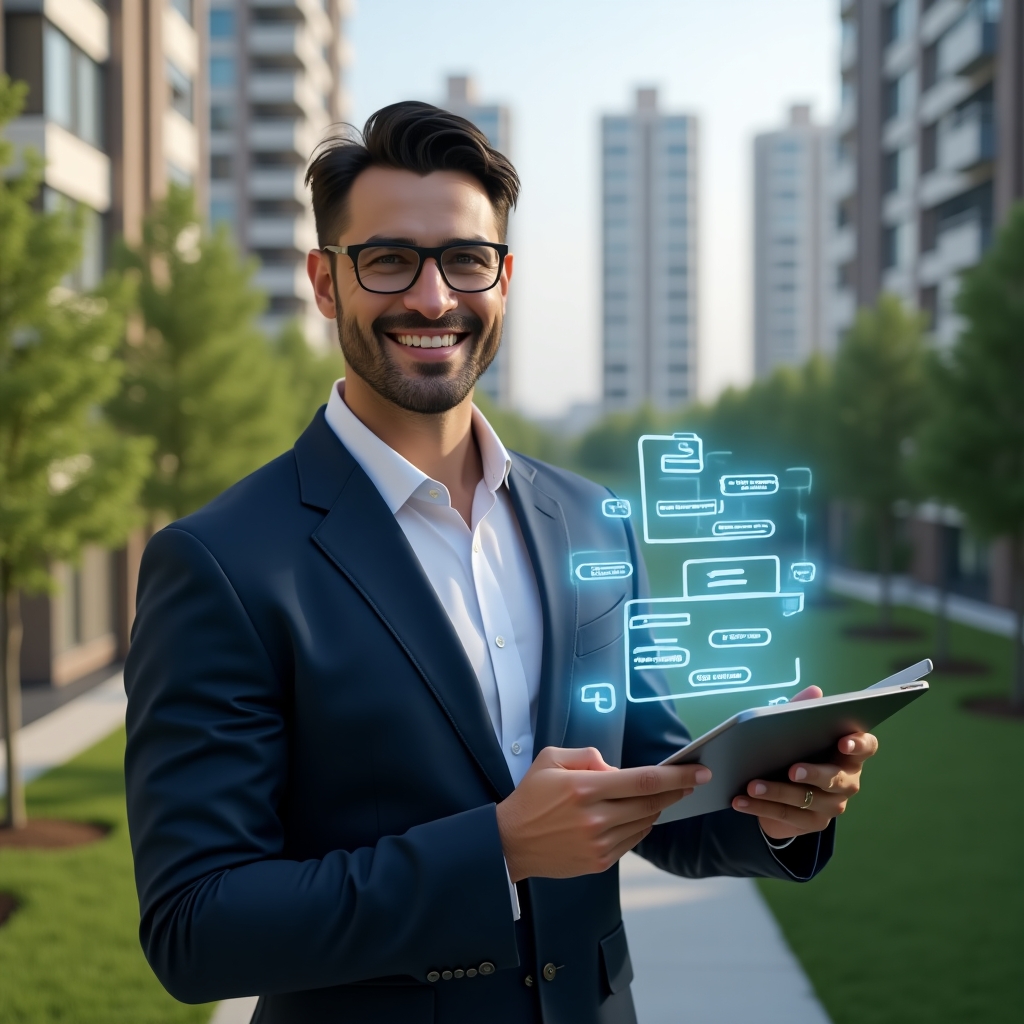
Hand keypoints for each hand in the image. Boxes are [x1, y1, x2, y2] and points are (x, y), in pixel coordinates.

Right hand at [496, 746, 710, 881]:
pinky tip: (634, 816)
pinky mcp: (599, 861)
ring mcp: (599, 843)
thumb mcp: (550, 759)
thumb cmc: (530, 798)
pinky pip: (633, 840)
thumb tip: (617, 768)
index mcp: (585, 788)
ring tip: (655, 797)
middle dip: (677, 791)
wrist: (510, 843)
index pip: (644, 780)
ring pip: (645, 823)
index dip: (677, 776)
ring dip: (656, 808)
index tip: (699, 771)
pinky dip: (640, 826)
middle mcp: (596, 817)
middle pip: (652, 803)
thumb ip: (587, 755)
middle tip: (693, 781)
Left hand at [730, 685, 879, 840]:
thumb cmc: (797, 750)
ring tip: (752, 786)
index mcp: (849, 754)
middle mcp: (847, 781)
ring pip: (807, 800)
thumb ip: (804, 710)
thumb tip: (814, 691)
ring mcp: (832, 804)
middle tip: (792, 770)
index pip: (867, 747)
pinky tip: (740, 801)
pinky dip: (760, 808)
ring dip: (777, 792)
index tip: (844, 741)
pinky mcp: (814, 823)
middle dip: (814, 774)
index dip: (859, 744)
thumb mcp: (796, 728)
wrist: (787, 789)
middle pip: (837, 779)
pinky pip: (787, 816)